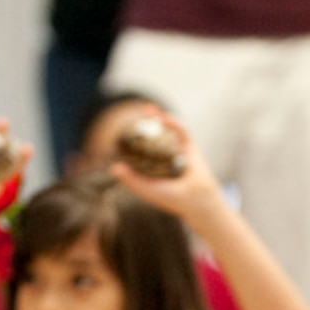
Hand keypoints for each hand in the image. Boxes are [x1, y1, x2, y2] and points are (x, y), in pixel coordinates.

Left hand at [106, 112, 226, 226]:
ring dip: (159, 118)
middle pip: (153, 137)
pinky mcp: (190, 147)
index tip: (121, 132)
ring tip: (148, 109)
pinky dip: (173, 123)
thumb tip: (114, 167)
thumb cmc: (170, 198)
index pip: (140, 150)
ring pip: (167, 131)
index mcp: (154, 167)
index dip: (132, 140)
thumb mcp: (146, 189)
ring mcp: (178, 151)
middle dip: (144, 125)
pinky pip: (181, 132)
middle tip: (132, 117)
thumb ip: (130, 180)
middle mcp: (165, 158)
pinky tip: (164, 117)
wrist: (195, 199)